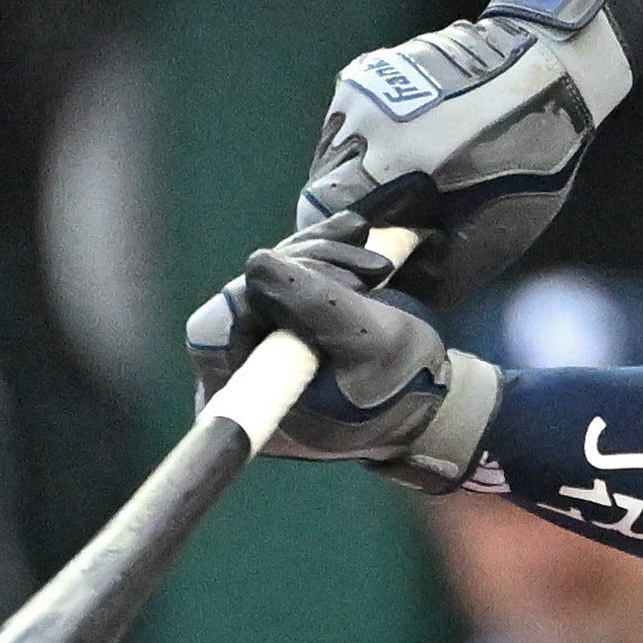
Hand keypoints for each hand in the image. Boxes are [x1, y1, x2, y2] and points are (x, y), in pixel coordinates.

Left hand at [184, 235, 499, 482]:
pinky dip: (321, 251)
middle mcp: (239, 375)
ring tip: (378, 268)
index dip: (263, 295)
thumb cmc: (403, 384)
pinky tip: (358, 239)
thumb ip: (314, 305)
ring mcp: (256, 343)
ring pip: (263, 273)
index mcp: (249, 403)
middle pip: (240, 292)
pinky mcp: (277, 315)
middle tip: (370, 275)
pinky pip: (281, 269)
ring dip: (321, 256)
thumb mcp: (371, 342)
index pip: (215, 331)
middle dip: (306, 268)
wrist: (427, 395)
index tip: (330, 287)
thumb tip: (255, 265)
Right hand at [291, 0, 636, 312]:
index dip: (337, 252)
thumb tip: (390, 293)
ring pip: (333, 155)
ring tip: (408, 186)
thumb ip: (431, 276)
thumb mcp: (488, 240)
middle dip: (350, 216)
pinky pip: (351, 124)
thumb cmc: (529, 160)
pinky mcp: (367, 70)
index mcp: (383, 166)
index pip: (319, 224)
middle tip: (392, 228)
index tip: (369, 261)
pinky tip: (412, 149)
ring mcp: (359, 90)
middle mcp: (358, 123)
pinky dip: (370, 146)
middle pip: (322, 189)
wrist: (551, 69)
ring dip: (356, 179)